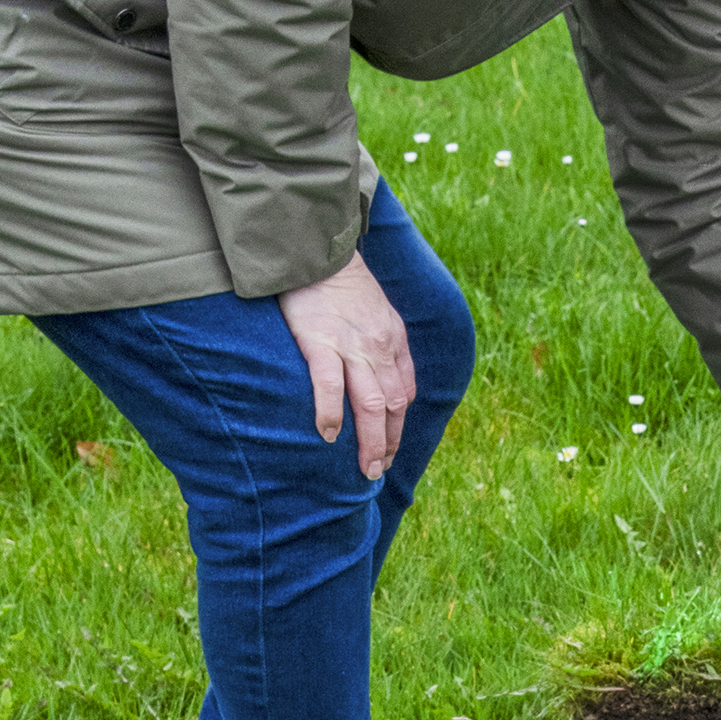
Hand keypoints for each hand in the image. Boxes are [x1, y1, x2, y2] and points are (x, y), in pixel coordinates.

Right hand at [279, 255, 416, 481]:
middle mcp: (379, 346)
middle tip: (376, 470)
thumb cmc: (339, 281)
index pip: (403, 391)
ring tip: (365, 468)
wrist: (317, 249)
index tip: (389, 447)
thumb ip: (380, 340)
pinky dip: (332, 413)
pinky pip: (330, 385)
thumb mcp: (375, 310)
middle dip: (389, 442)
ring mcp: (352, 345)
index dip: (399, 424)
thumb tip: (377, 374)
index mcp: (393, 339)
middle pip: (392, 405)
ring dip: (371, 440)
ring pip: (371, 403)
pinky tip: (328, 435)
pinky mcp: (321, 341)